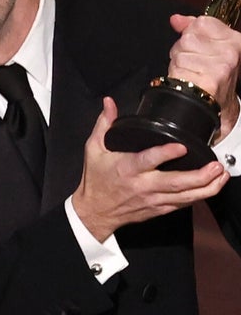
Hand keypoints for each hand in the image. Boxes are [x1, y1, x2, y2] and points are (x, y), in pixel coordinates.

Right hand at [74, 97, 229, 240]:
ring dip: (207, 187)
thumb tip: (109, 103)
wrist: (95, 211)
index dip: (166, 154)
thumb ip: (104, 124)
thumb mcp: (94, 149)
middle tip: (215, 166)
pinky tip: (212, 187)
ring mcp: (153, 199)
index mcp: (127, 168)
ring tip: (220, 175)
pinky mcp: (159, 209)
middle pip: (175, 183)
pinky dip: (200, 196)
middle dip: (199, 175)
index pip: (148, 161)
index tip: (182, 147)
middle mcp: (143, 185)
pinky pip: (183, 204)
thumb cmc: (96, 180)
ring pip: (185, 196)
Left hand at [169, 14, 240, 139]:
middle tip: (193, 64)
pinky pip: (178, 69)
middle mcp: (230, 52)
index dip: (190, 32)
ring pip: (180, 54)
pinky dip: (177, 76)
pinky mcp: (209, 80)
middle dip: (182, 51)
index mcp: (233, 40)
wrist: (216, 104)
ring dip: (179, 64)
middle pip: (187, 38)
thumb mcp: (209, 48)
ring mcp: (220, 66)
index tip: (196, 45)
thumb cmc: (212, 75)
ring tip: (191, 73)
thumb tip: (176, 19)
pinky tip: (188, 82)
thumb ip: (193, 28)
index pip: (201, 22)